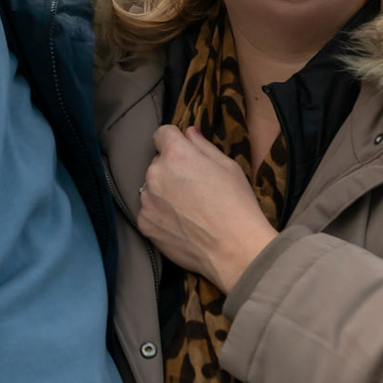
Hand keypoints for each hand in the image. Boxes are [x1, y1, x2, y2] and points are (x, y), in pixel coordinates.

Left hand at [136, 125, 278, 292]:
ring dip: (164, 192)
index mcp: (177, 154)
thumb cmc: (237, 205)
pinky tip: (181, 224)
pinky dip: (160, 215)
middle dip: (172, 169)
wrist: (234, 249)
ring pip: (152, 188)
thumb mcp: (228, 167)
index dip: (174, 140)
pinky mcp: (145, 224)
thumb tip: (188, 133)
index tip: (183, 150)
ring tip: (189, 209)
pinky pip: (149, 211)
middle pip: (158, 162)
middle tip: (194, 186)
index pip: (162, 133)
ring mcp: (147, 201)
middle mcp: (156, 174)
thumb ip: (203, 146)